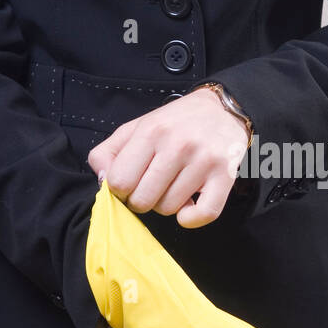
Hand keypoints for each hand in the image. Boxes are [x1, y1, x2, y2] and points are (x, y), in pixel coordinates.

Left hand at [87, 87, 248, 227]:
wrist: (222, 109)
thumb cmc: (175, 123)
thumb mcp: (136, 127)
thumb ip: (109, 152)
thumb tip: (102, 180)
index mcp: (151, 131)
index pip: (119, 181)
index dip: (120, 190)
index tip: (131, 184)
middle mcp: (177, 145)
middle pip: (143, 200)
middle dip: (142, 201)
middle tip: (152, 189)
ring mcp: (203, 161)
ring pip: (169, 209)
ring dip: (167, 205)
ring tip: (173, 187)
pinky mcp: (225, 175)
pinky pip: (203, 214)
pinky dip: (190, 218)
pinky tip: (188, 207)